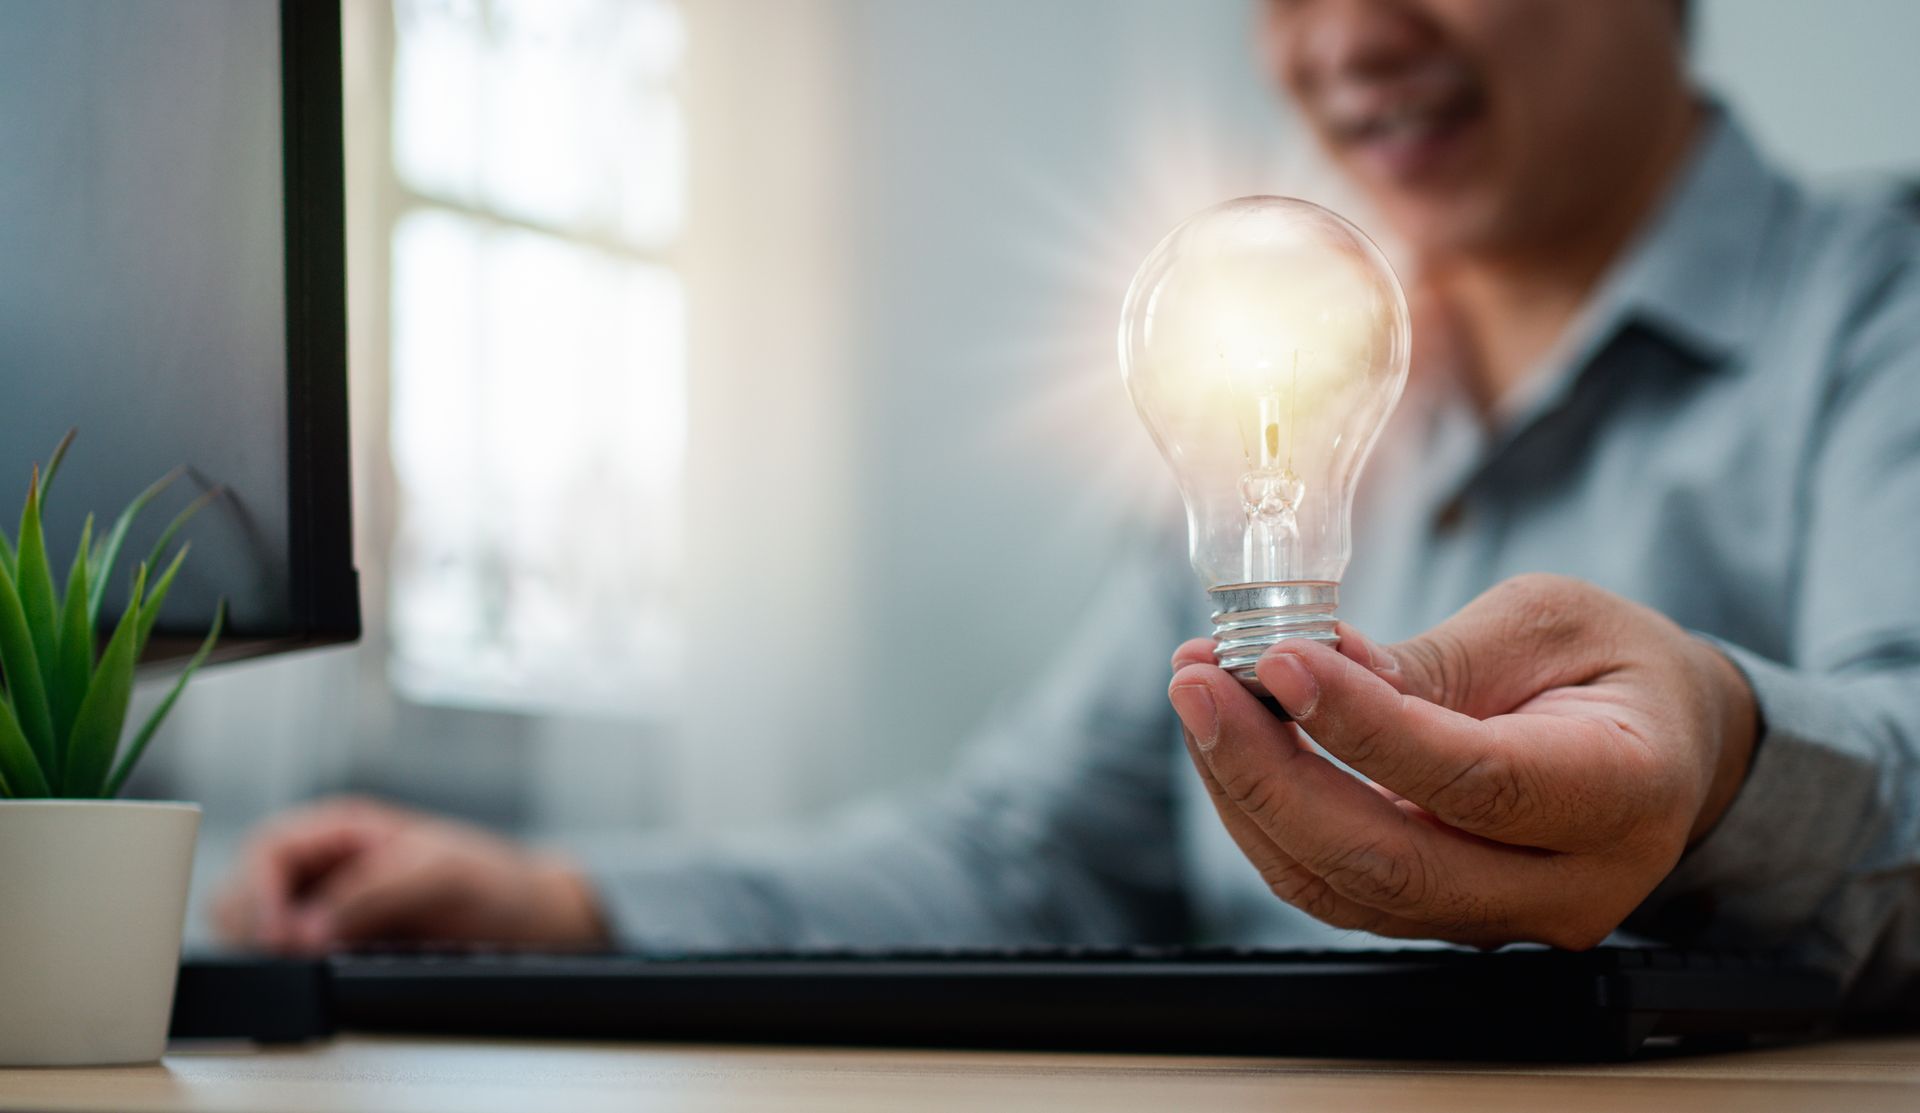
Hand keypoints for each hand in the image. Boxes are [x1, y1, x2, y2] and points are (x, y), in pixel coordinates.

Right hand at [213, 796, 608, 952]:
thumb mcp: (441, 872)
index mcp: (342, 829)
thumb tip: (308, 930)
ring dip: (265, 947)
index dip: (261, 890)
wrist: (527, 922)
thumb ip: (373, 892)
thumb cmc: (492, 881)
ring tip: (307, 962)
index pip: (268, 849)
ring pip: (255, 927)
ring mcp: (325, 908)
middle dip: (255, 922)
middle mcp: (325, 866)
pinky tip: (316, 974)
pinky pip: (284, 958)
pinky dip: (286, 968)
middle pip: (245, 889)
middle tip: (292, 953)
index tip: (280, 932)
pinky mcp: (333, 947)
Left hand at [1168, 574, 1757, 948]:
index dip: (1361, 726)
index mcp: (1622, 792)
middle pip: (1390, 861)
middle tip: (1199, 683)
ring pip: (1346, 886)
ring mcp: (1504, 917)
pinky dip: (1268, 813)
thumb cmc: (1618, 669)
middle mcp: (1567, 882)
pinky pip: (1338, 886)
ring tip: (1200, 696)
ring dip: (1249, 792)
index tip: (1278, 660)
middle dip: (1268, 771)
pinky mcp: (1447, 918)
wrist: (1668, 744)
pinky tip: (1232, 737)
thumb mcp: (1549, 621)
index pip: (1472, 781)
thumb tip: (1312, 667)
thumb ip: (1436, 659)